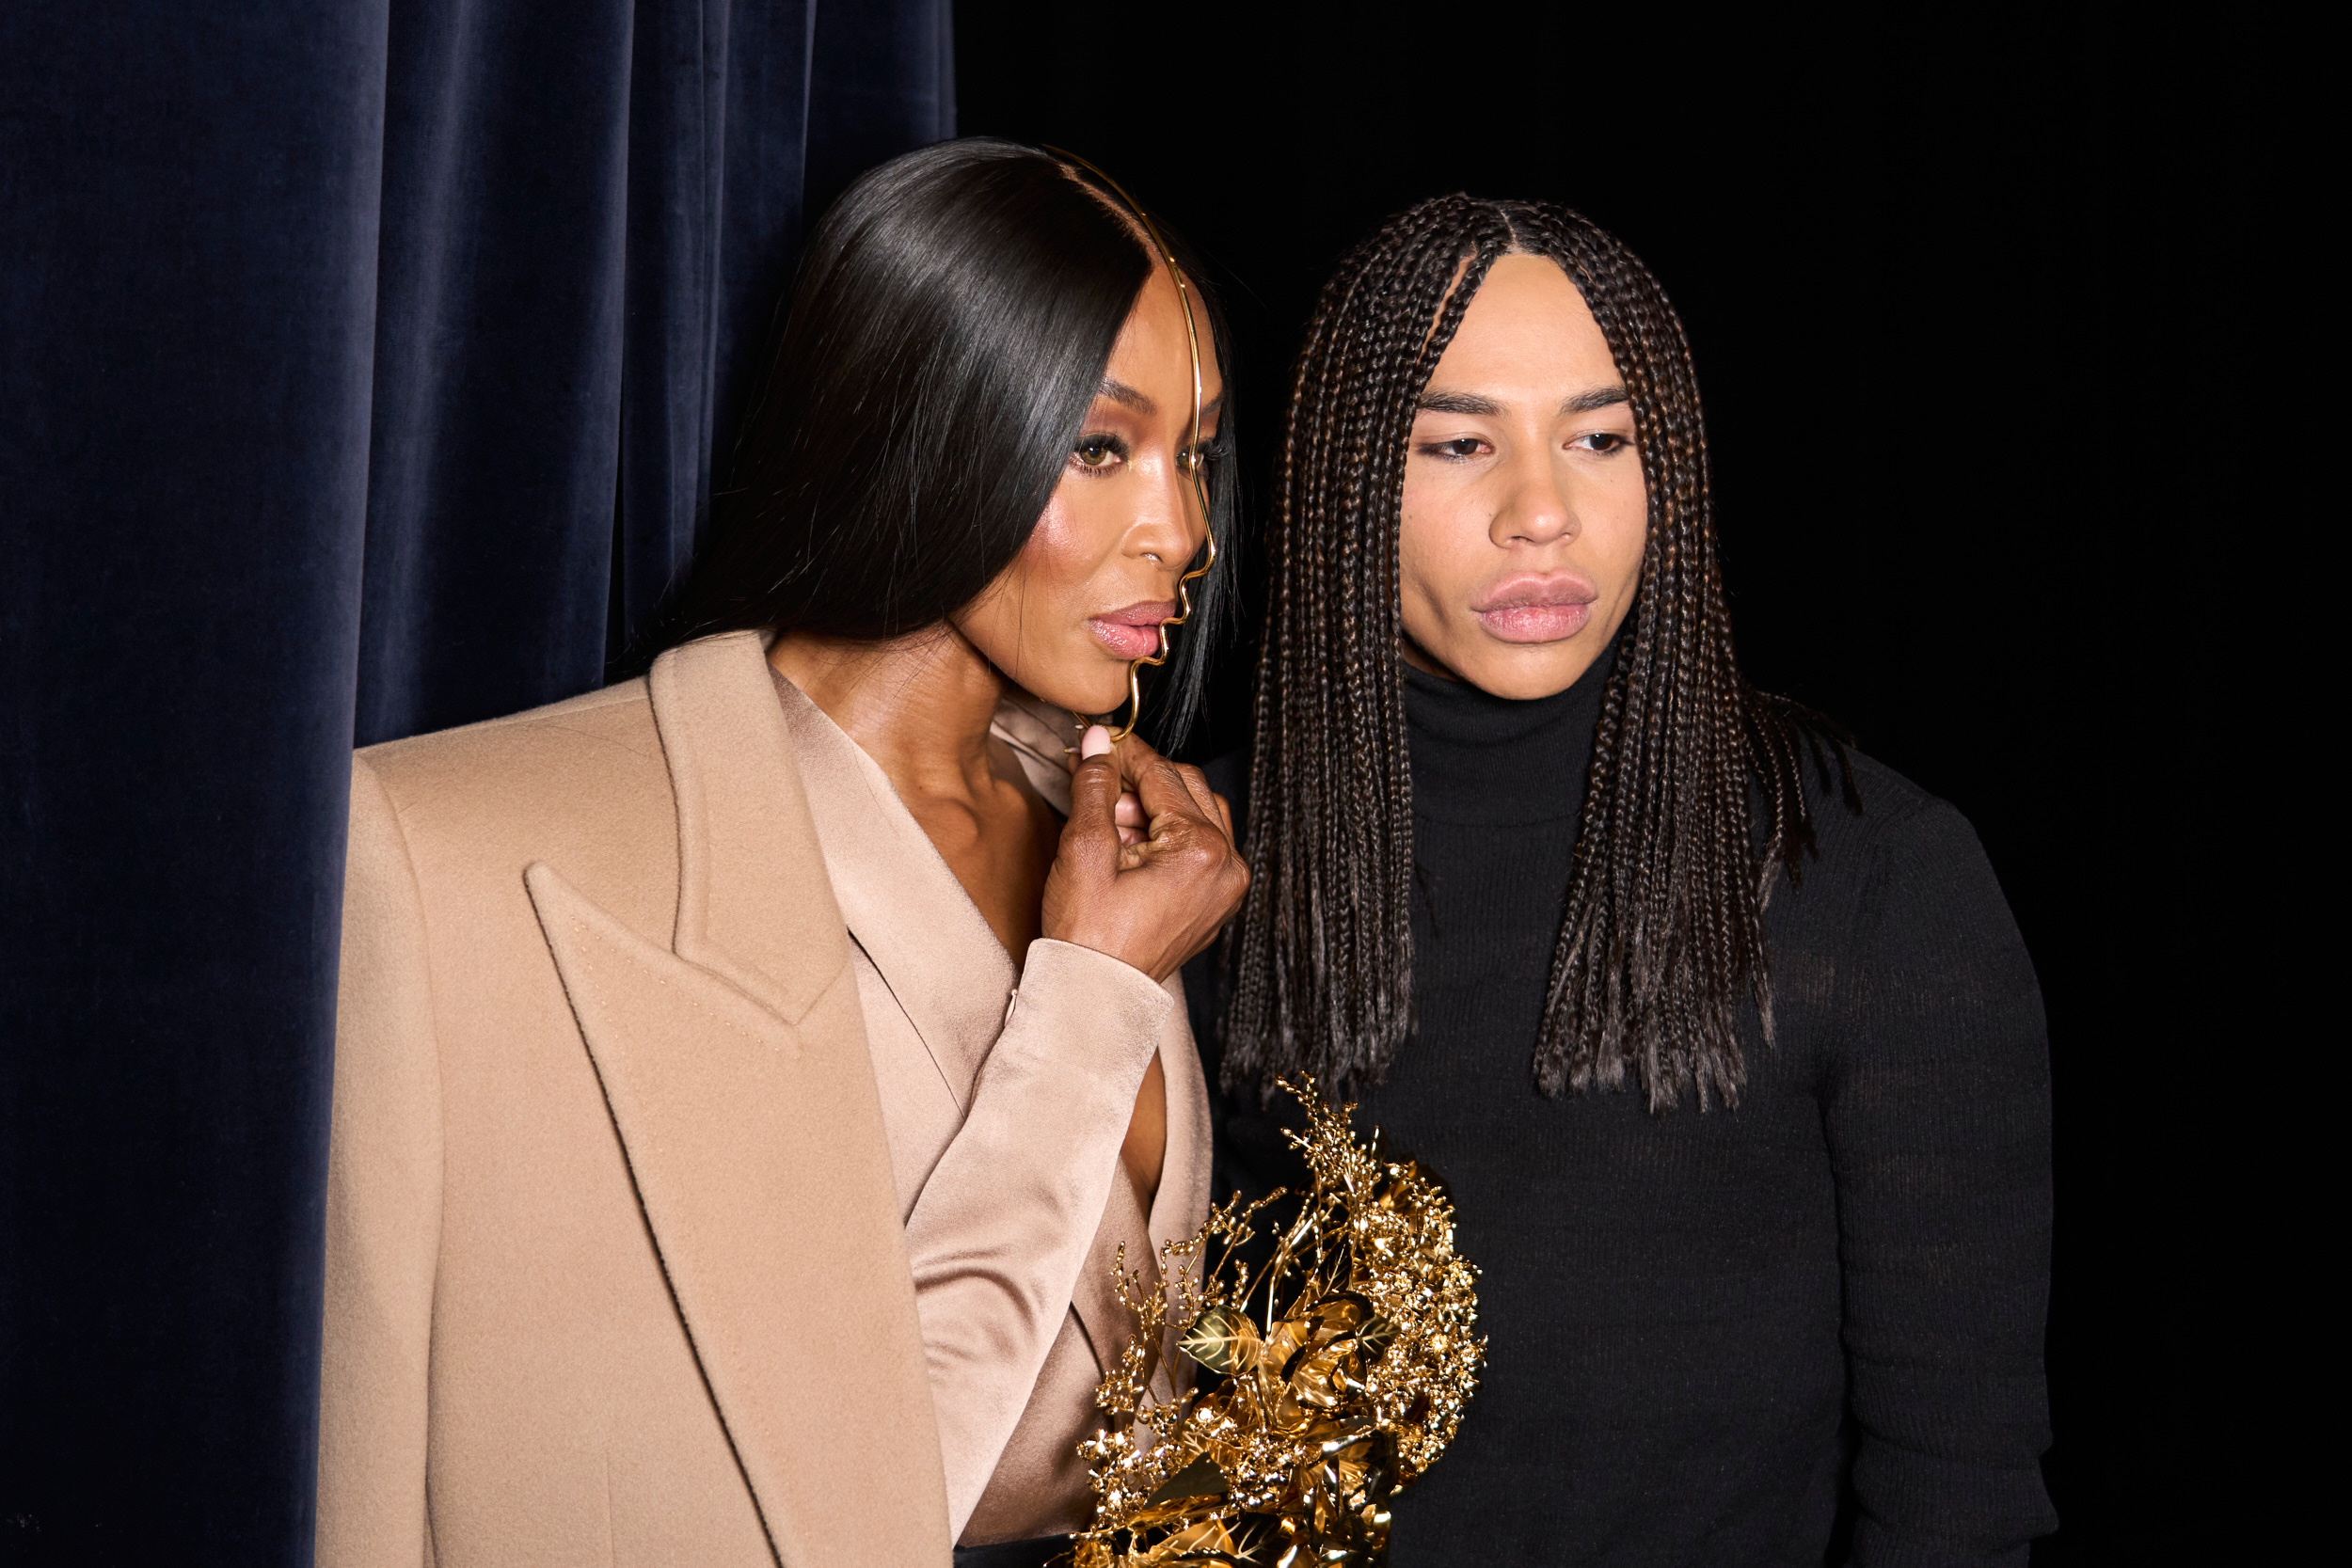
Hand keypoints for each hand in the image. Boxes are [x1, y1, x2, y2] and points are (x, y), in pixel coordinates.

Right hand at [1041, 726, 1248, 983]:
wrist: (1095, 996)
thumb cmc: (1089, 937)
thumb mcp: (1084, 851)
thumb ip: (1095, 788)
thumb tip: (1098, 744)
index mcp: (1202, 850)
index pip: (1163, 775)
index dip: (1125, 752)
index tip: (1098, 740)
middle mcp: (1227, 866)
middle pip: (1186, 788)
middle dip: (1139, 781)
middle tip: (1095, 782)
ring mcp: (1226, 888)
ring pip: (1196, 814)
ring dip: (1154, 806)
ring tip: (1110, 824)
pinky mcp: (1215, 903)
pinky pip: (1199, 848)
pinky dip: (1167, 836)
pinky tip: (1129, 847)